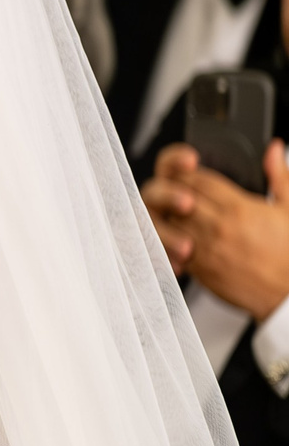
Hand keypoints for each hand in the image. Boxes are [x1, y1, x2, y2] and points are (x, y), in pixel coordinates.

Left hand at [146, 140, 288, 317]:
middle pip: (178, 195)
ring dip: (167, 212)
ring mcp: (205, 248)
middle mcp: (217, 226)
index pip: (198, 179)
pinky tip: (175, 233)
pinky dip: (168, 237)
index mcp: (239, 209)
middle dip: (174, 188)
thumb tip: (274, 149)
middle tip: (177, 189)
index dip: (189, 173)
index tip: (190, 174)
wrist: (287, 296)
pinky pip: (170, 246)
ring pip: (169, 219)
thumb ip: (278, 176)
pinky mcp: (198, 268)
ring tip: (174, 210)